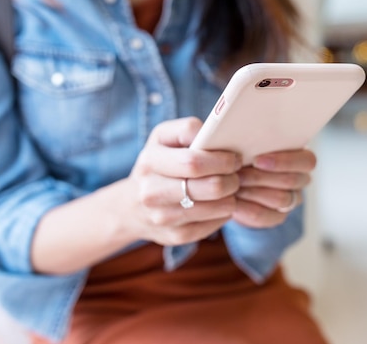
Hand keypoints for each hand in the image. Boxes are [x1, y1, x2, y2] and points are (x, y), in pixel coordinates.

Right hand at [126, 117, 241, 245]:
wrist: (130, 206)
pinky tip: (218, 203)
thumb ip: (187, 129)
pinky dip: (223, 213)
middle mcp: (151, 192)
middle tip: (236, 174)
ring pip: (218, 208)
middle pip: (211, 187)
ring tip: (230, 187)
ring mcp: (162, 218)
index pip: (194, 162)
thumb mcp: (163, 138)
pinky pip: (215, 225)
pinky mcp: (176, 236)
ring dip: (232, 196)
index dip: (222, 160)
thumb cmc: (158, 164)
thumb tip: (212, 132)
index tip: (234, 158)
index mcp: (150, 161)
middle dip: (233, 179)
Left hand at [233, 149, 316, 227]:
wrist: (236, 180)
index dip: (284, 162)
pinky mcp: (278, 217)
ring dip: (253, 192)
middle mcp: (301, 180)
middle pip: (291, 181)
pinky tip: (233, 203)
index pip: (306, 161)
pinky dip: (247, 209)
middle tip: (238, 174)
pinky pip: (266, 216)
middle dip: (261, 177)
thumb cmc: (248, 155)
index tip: (257, 161)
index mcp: (302, 158)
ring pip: (280, 199)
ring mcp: (292, 200)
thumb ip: (256, 143)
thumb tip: (244, 140)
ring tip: (233, 186)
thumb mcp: (254, 146)